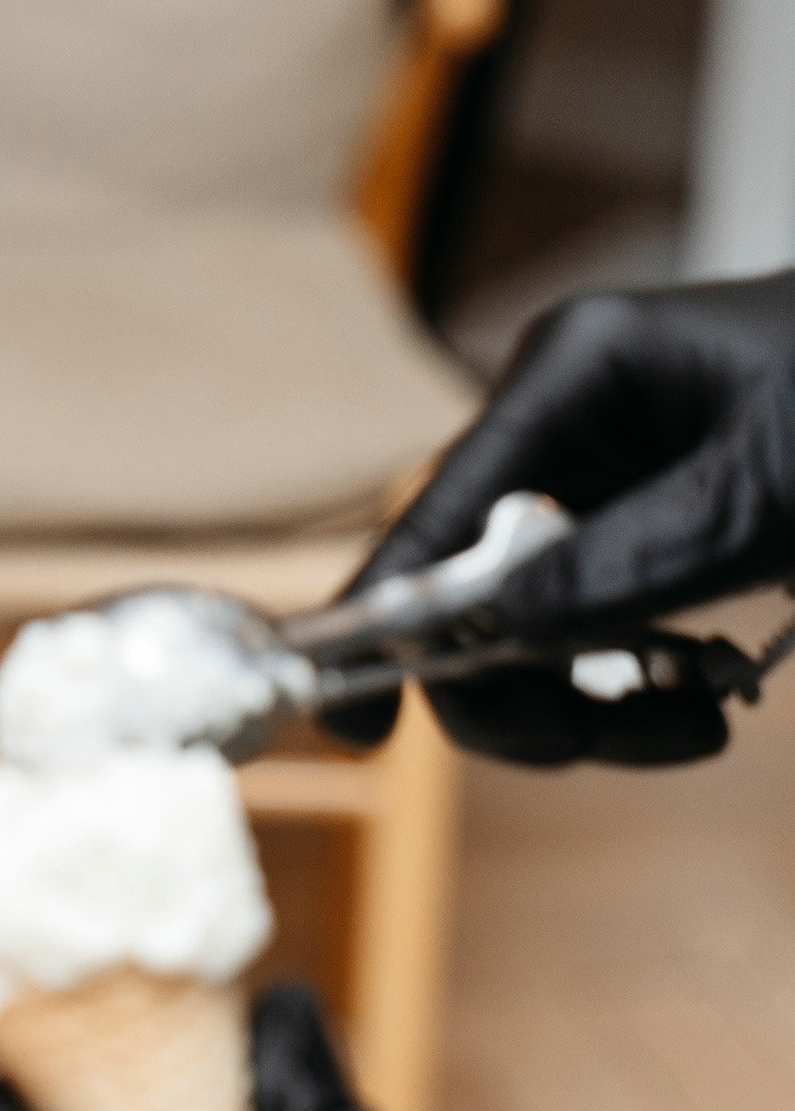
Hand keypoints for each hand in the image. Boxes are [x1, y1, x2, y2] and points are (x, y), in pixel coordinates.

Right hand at [329, 272, 794, 764]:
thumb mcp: (766, 492)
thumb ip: (628, 563)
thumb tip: (496, 629)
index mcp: (574, 373)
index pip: (436, 514)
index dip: (383, 621)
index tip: (356, 724)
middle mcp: (570, 429)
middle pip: (472, 602)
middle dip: (529, 692)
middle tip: (614, 737)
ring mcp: (608, 490)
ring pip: (534, 646)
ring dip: (598, 711)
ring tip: (696, 718)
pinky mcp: (650, 545)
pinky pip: (596, 650)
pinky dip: (639, 698)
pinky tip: (703, 700)